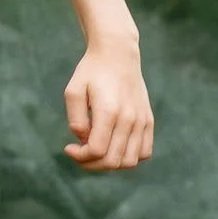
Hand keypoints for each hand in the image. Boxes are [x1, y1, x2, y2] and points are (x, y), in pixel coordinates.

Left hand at [64, 36, 153, 169]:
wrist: (118, 53)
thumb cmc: (91, 71)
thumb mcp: (73, 91)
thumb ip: (76, 119)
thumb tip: (84, 140)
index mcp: (109, 111)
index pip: (97, 150)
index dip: (80, 156)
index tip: (69, 148)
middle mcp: (129, 118)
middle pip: (113, 161)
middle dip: (91, 164)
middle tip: (79, 153)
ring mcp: (142, 120)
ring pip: (130, 161)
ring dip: (110, 164)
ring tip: (97, 150)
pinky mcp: (148, 120)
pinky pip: (144, 152)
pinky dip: (129, 157)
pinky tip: (114, 146)